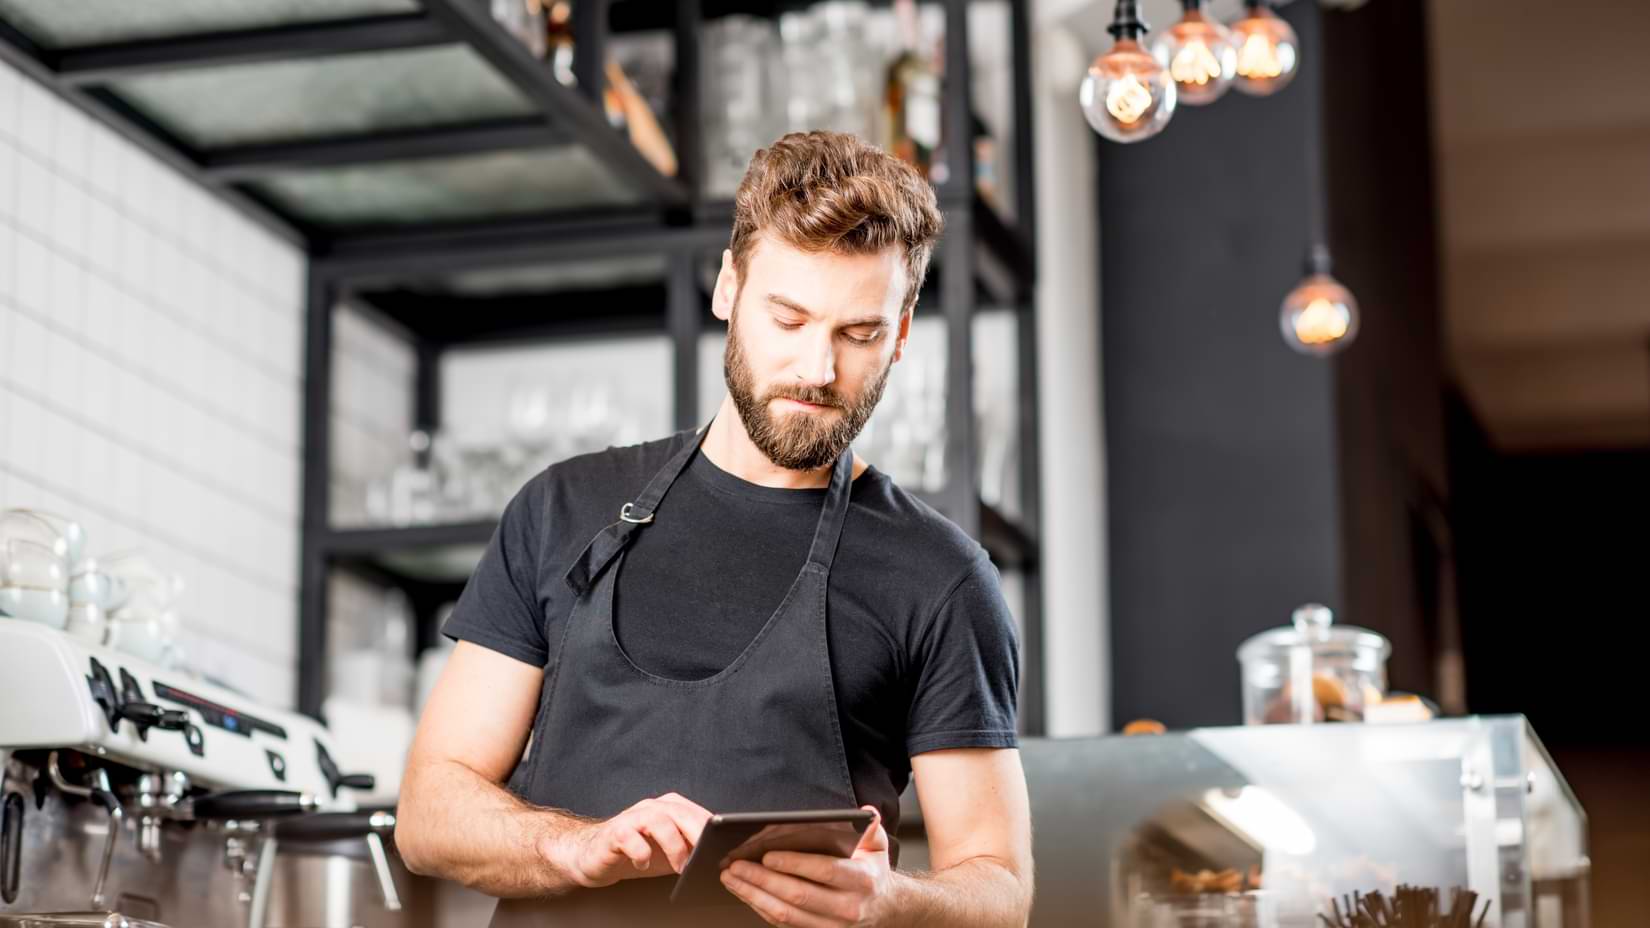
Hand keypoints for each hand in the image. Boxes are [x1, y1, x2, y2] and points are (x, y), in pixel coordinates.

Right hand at [549, 792, 712, 888]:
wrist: (594, 856)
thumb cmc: (636, 852)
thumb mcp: (670, 853)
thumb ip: (691, 849)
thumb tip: (720, 858)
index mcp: (671, 809)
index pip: (698, 814)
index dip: (714, 831)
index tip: (726, 848)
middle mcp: (653, 808)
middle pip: (681, 814)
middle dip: (698, 835)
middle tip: (707, 856)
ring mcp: (633, 818)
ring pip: (658, 821)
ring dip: (673, 845)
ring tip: (680, 866)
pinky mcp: (615, 832)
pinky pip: (630, 837)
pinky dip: (640, 852)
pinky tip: (642, 864)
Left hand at [720, 805, 893, 926]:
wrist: (883, 909)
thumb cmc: (872, 872)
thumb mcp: (877, 847)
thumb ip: (872, 827)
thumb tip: (867, 812)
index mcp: (861, 881)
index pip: (824, 871)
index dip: (794, 864)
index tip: (767, 856)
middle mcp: (847, 907)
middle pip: (798, 896)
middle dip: (762, 880)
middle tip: (736, 866)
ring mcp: (831, 926)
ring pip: (786, 915)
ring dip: (754, 896)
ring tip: (731, 878)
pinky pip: (783, 925)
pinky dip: (760, 908)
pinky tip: (745, 893)